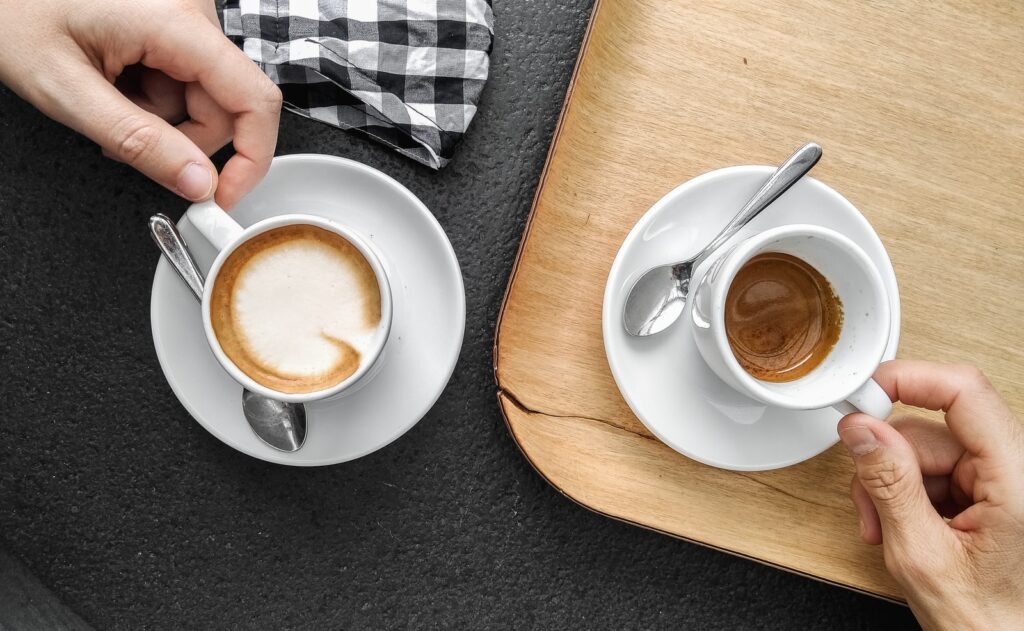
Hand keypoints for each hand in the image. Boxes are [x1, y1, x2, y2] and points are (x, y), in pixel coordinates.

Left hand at [0, 0, 280, 207]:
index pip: (254, 100)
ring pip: (202, 98)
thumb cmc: (11, 12)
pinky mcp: (175, 24)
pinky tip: (113, 83)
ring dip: (159, 118)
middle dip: (179, 139)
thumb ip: (138, 141)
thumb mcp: (66, 90)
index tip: (224, 195)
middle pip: (225, 106)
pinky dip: (151, 97)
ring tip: (105, 100)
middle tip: (121, 140)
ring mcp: (185, 17)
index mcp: (176, 21)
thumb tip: (199, 182)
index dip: (251, 157)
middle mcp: (192, 12)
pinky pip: (185, 79)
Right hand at [838, 360, 1023, 629]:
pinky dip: (905, 496)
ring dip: (892, 487)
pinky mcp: (988, 492)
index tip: (864, 392)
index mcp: (1018, 481)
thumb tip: (863, 430)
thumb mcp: (920, 554)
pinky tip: (902, 529)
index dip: (909, 380)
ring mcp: (1003, 482)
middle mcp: (1017, 472)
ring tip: (887, 531)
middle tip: (869, 503)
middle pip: (932, 429)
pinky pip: (931, 472)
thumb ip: (889, 486)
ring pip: (923, 451)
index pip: (965, 393)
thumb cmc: (987, 622)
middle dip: (888, 462)